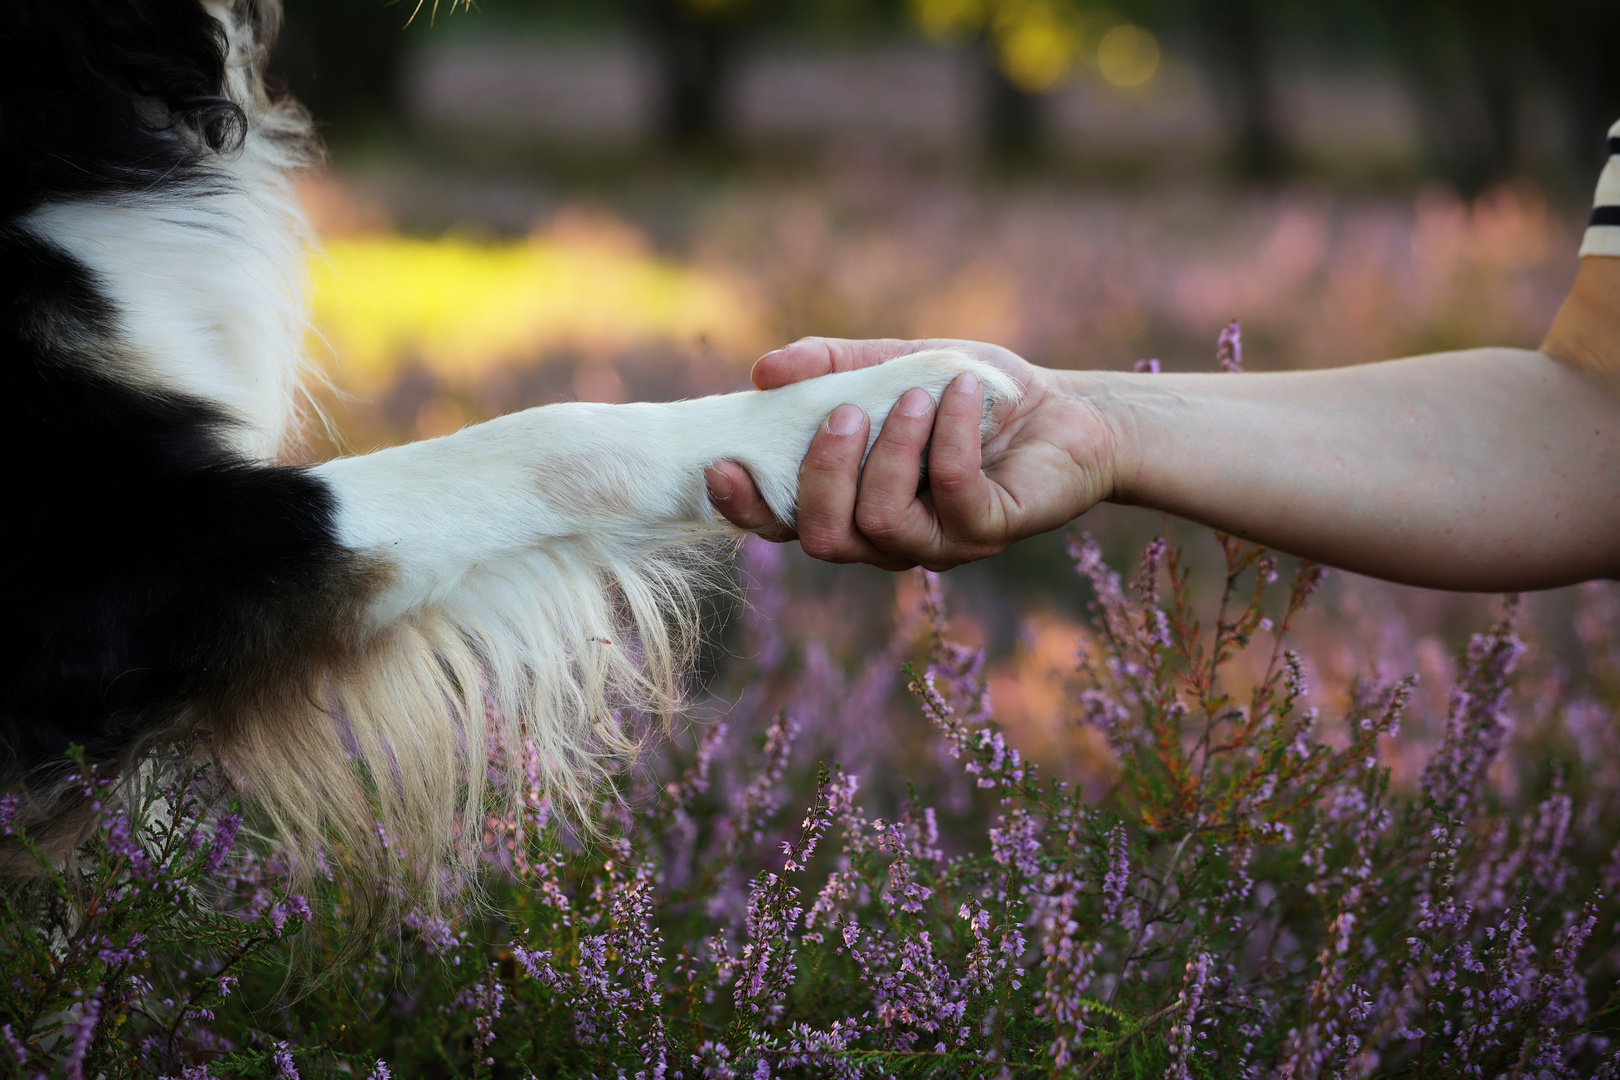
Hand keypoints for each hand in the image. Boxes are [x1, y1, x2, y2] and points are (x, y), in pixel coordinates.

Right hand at [705, 336, 1119, 570]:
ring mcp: (939, 542)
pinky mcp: (991, 530)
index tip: (724, 465)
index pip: (783, 524)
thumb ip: (831, 367)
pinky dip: (952, 437)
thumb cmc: (968, 395)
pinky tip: (964, 394)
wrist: (1063, 409)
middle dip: (823, 474)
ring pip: (882, 523)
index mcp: (851, 503)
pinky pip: (954, 495)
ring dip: (892, 451)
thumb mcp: (893, 365)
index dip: (746, 508)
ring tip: (915, 397)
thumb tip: (764, 371)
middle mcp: (888, 537)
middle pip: (824, 539)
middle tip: (846, 413)